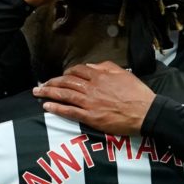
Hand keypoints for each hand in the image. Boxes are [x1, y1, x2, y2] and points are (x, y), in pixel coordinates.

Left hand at [33, 61, 153, 134]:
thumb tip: (91, 66)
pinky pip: (69, 111)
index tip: (61, 76)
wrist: (145, 111)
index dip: (66, 73)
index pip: (77, 71)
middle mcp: (92, 87)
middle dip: (51, 82)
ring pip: (64, 94)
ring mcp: (90, 102)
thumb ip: (106, 67)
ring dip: (48, 92)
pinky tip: (46, 106)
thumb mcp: (124, 73)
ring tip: (37, 92)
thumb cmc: (137, 93)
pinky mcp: (91, 117)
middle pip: (66, 82)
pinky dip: (56, 108)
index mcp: (100, 76)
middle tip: (41, 84)